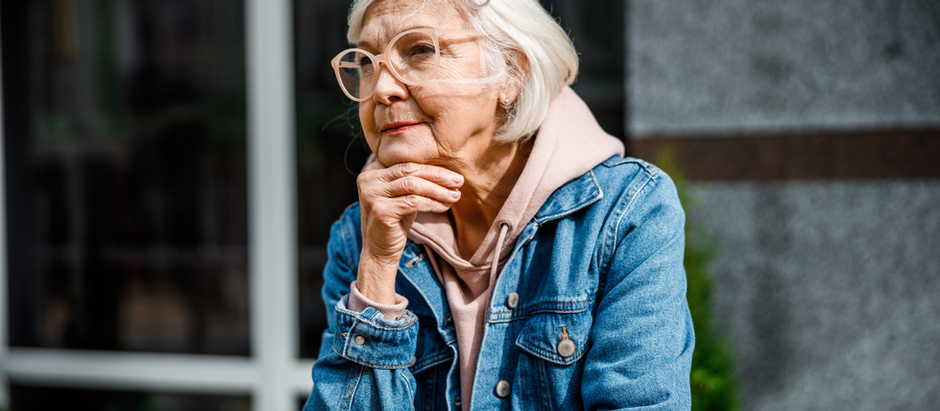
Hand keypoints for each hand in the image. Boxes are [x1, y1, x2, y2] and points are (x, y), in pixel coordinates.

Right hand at [356, 161, 463, 303]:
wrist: (380, 251)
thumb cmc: (395, 221)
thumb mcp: (404, 196)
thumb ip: (416, 180)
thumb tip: (446, 169)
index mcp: (372, 171)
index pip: (406, 163)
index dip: (432, 168)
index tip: (453, 175)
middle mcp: (367, 180)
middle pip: (409, 170)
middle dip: (437, 176)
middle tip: (458, 181)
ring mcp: (371, 194)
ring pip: (412, 185)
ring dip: (438, 190)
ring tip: (455, 196)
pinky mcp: (380, 210)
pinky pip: (412, 202)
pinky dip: (431, 203)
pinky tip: (444, 206)